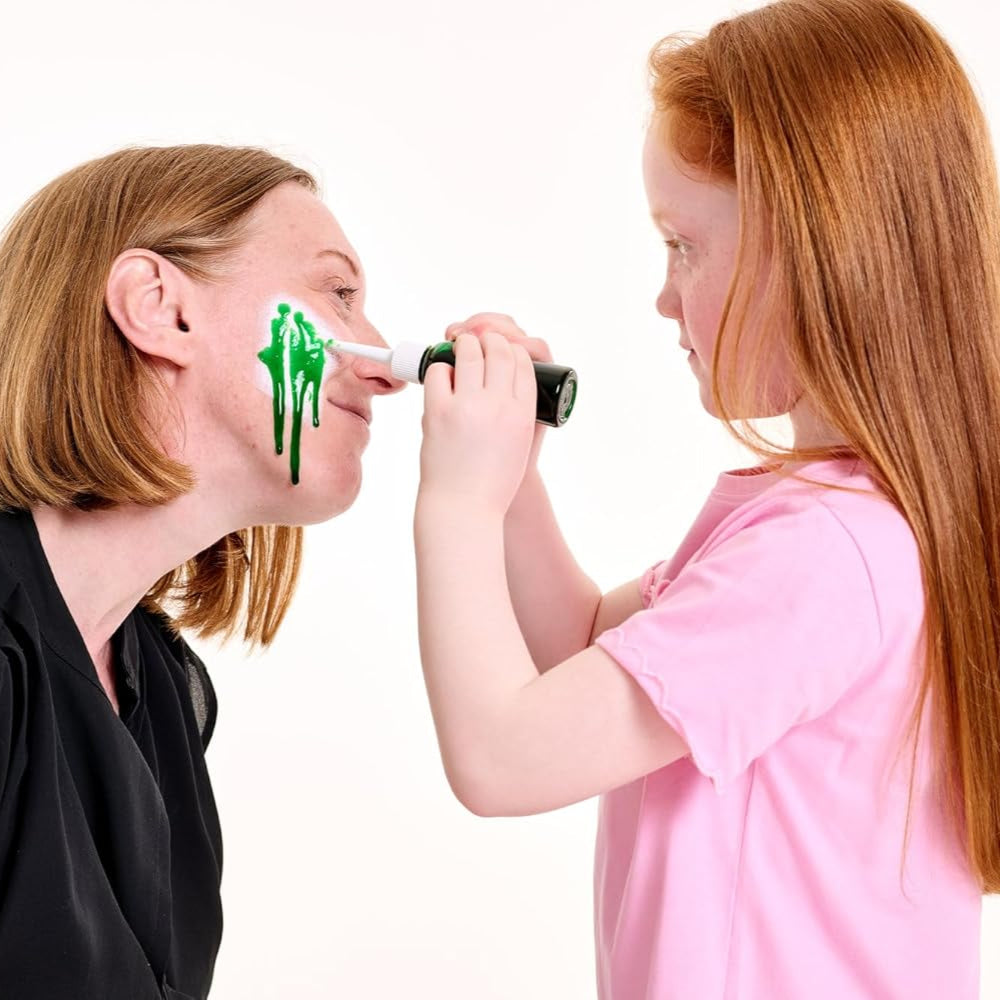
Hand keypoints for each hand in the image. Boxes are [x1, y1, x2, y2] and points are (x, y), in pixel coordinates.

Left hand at [444, 313, 550, 469]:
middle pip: (500, 351)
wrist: (464, 508)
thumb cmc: (492, 481)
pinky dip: (441, 366)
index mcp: (523, 414)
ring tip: (461, 343)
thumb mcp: (519, 444)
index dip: (515, 347)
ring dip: (465, 341)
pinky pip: (440, 371)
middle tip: (480, 338)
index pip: (526, 362)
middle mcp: (499, 406)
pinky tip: (443, 372)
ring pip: (470, 353)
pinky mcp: (439, 412)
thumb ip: (517, 412)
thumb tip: (502, 380)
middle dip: (491, 337)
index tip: (505, 347)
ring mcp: (468, 407)